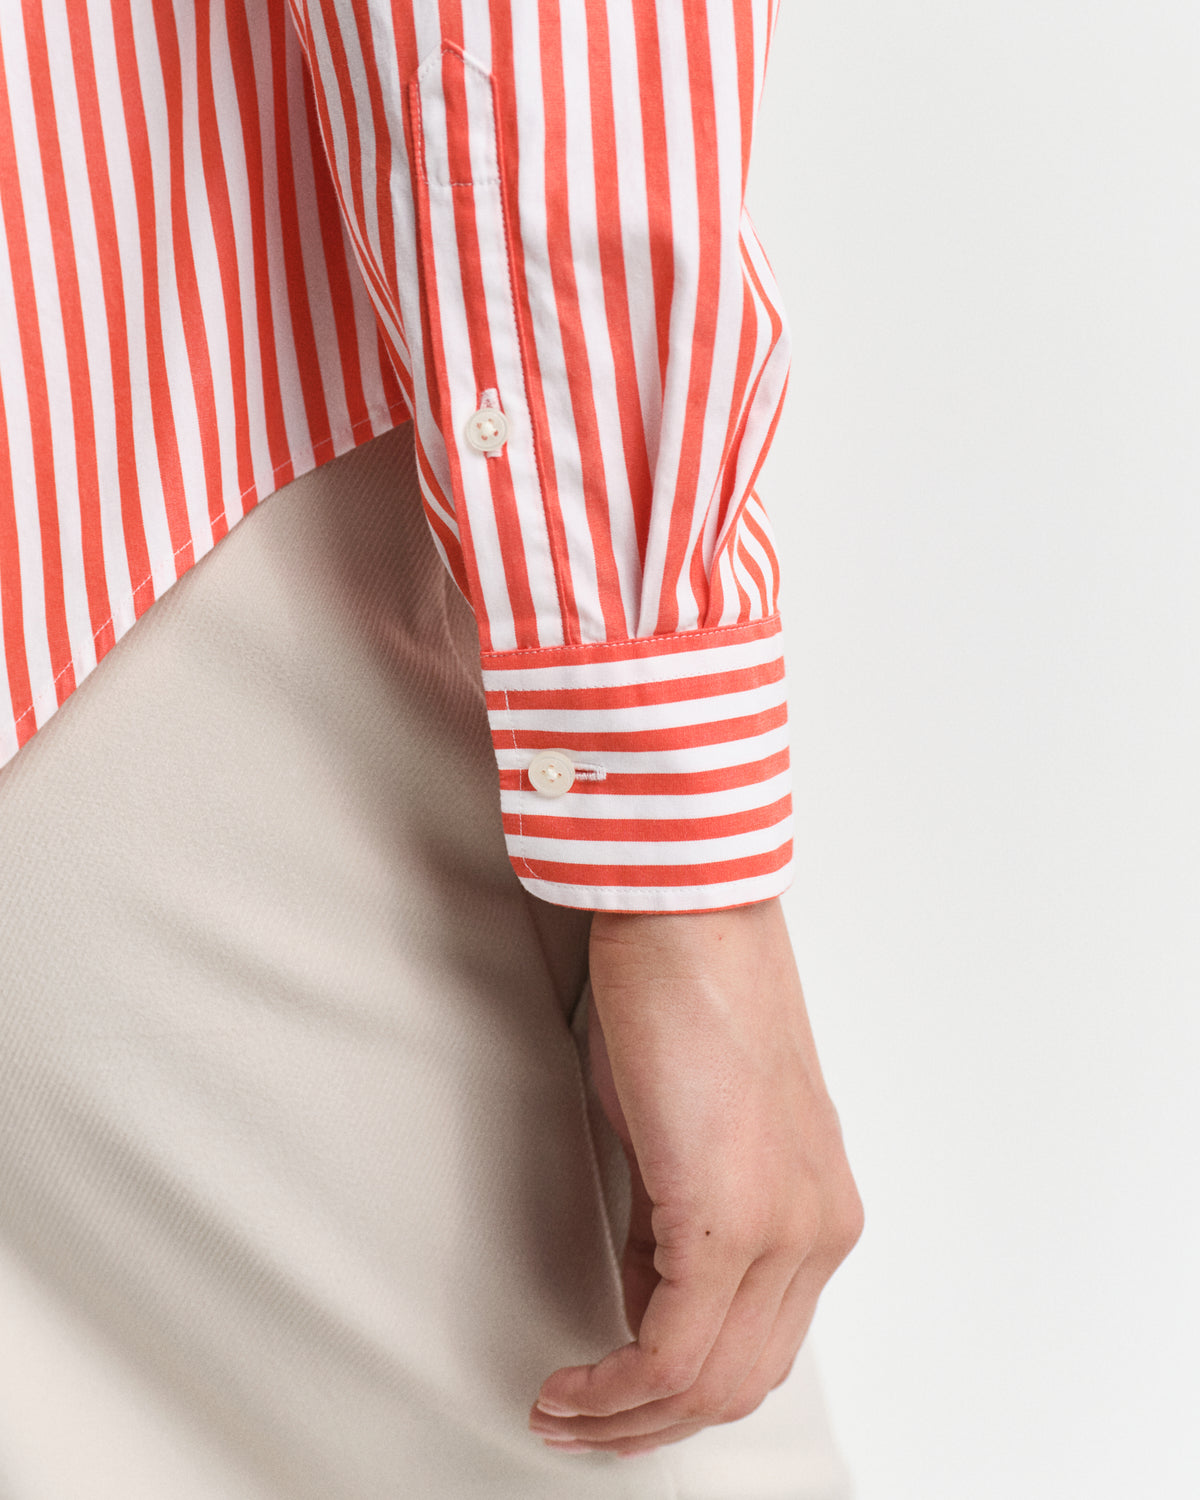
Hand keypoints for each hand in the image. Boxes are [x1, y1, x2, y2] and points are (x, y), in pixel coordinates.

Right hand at [528, 897, 862, 1458]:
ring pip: (710, 1380)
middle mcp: (819, 1229)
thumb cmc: (686, 997)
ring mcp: (786, 1227)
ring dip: (626, 1417)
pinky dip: (616, 1387)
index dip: (680, 1389)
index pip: (760, 1344)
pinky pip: (672, 1349)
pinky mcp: (730, 1217)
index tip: (613, 1395)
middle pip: (740, 1380)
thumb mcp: (684, 1133)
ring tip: (559, 1413)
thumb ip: (674, 1222)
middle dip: (649, 1423)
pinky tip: (573, 1385)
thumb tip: (643, 1294)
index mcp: (820, 1209)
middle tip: (576, 1422)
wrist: (689, 915)